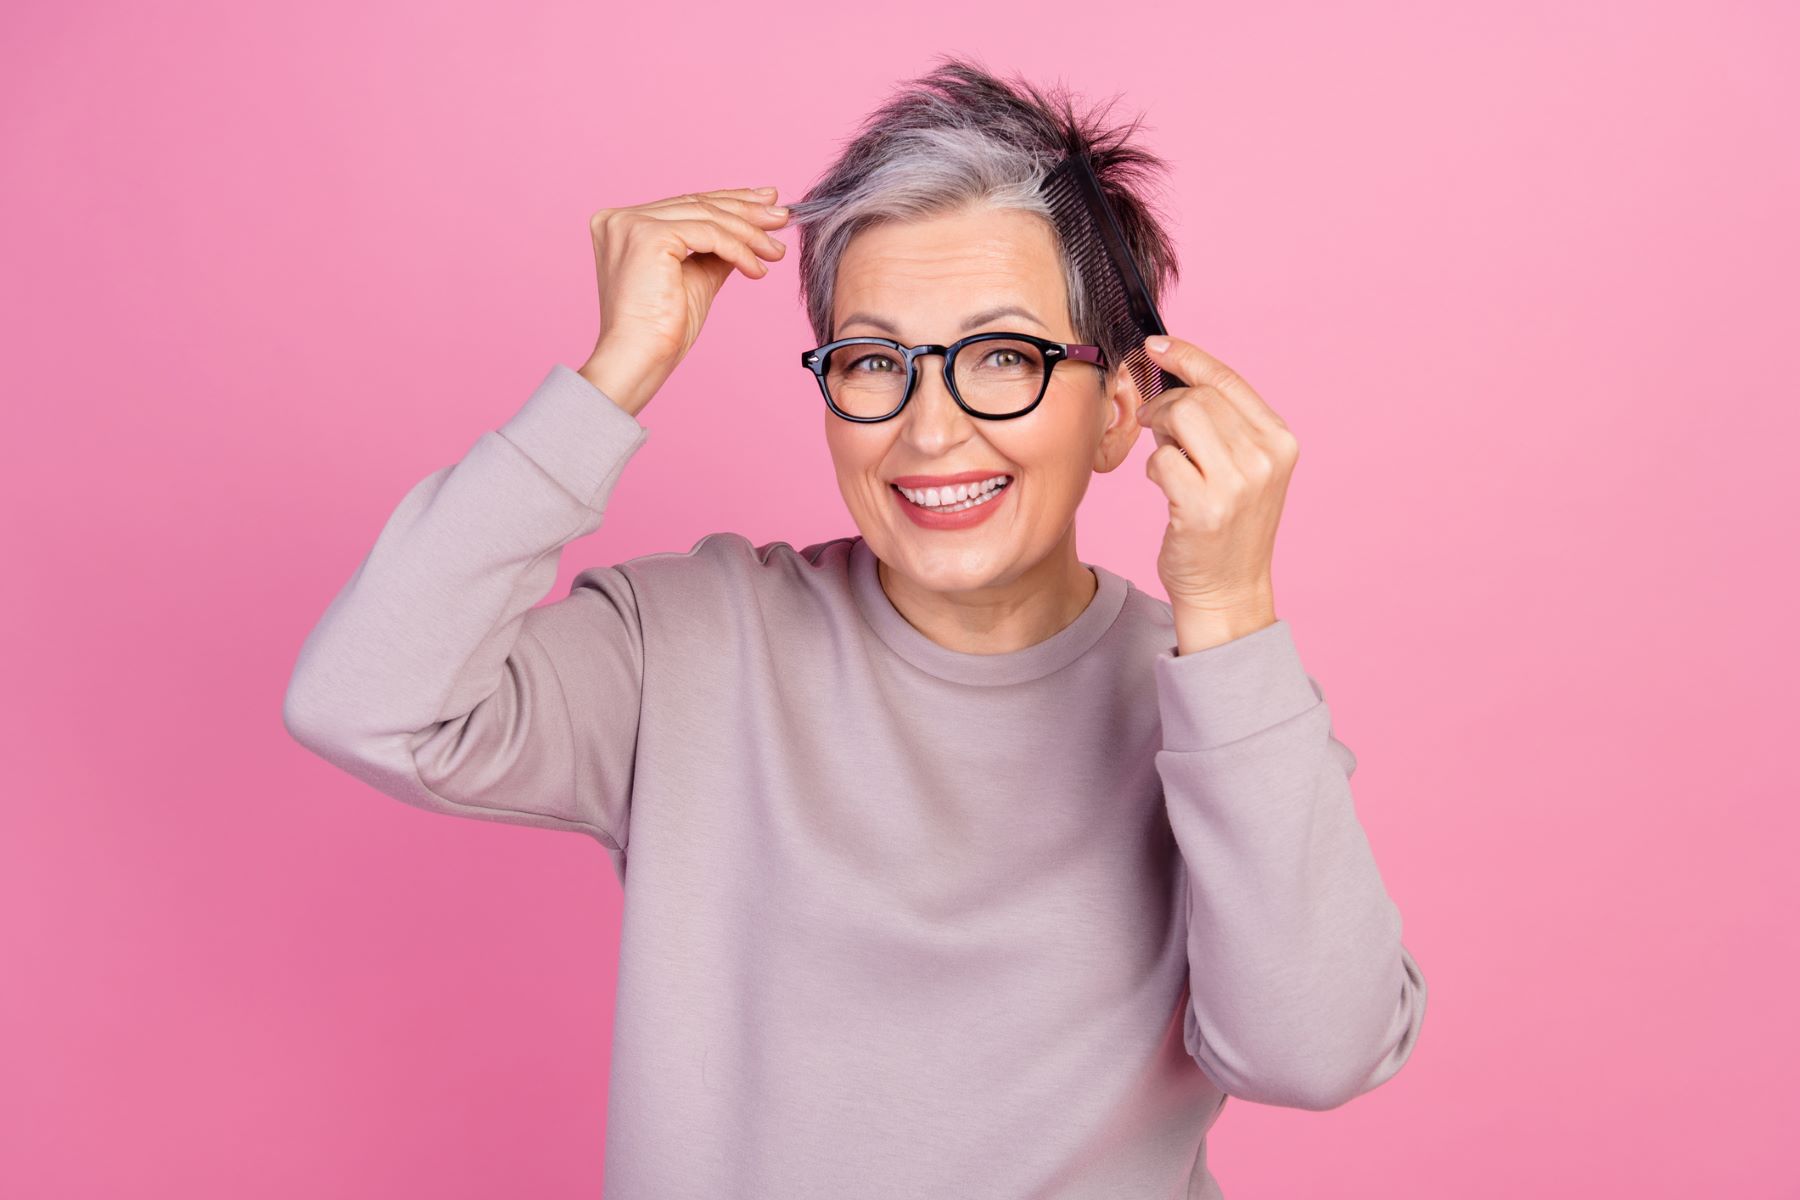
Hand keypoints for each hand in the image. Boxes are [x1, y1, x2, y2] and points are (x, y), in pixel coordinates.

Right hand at [579, 185, 790, 413]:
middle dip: (746, 209)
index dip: (729, 201)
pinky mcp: (648, 236)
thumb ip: (716, 251)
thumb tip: (750, 233)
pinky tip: (758, 268)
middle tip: (781, 216)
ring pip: (707, 217)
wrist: (640, 359)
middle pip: (697, 205)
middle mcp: (621, 219)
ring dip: (750, 233)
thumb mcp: (696, 278)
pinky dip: (739, 250)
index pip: (686, 205)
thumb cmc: (661, 330)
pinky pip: (709, 235)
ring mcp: (632, 225)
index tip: (764, 202)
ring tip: (776, 250)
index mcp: (623, 225)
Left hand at [1136, 335, 1297, 643]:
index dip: (1188, 356)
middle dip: (1166, 404)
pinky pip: (1161, 459)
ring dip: (1160, 432)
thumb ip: (1221, 423)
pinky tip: (1167, 487)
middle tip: (1158, 427)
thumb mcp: (1243, 467)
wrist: (1229, 590)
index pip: (1227, 380)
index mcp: (1279, 441)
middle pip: (1197, 396)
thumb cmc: (1227, 526)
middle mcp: (1265, 458)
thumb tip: (1172, 374)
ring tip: (1168, 457)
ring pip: (1180, 418)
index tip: (1155, 346)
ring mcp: (1237, 483)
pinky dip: (1155, 468)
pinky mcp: (1204, 507)